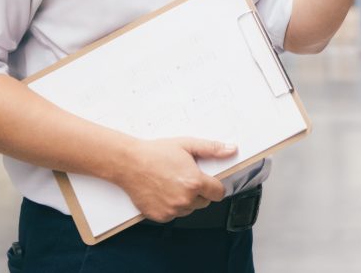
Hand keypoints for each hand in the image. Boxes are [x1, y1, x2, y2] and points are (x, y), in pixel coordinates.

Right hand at [116, 137, 236, 222]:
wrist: (129, 163)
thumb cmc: (155, 153)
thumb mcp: (186, 145)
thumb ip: (212, 149)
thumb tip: (231, 150)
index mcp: (195, 182)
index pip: (218, 193)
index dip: (215, 186)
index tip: (208, 181)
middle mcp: (185, 199)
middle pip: (204, 202)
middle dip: (199, 191)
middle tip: (185, 177)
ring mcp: (172, 210)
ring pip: (189, 209)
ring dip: (186, 200)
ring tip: (172, 183)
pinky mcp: (160, 216)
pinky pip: (174, 214)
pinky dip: (171, 206)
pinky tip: (163, 192)